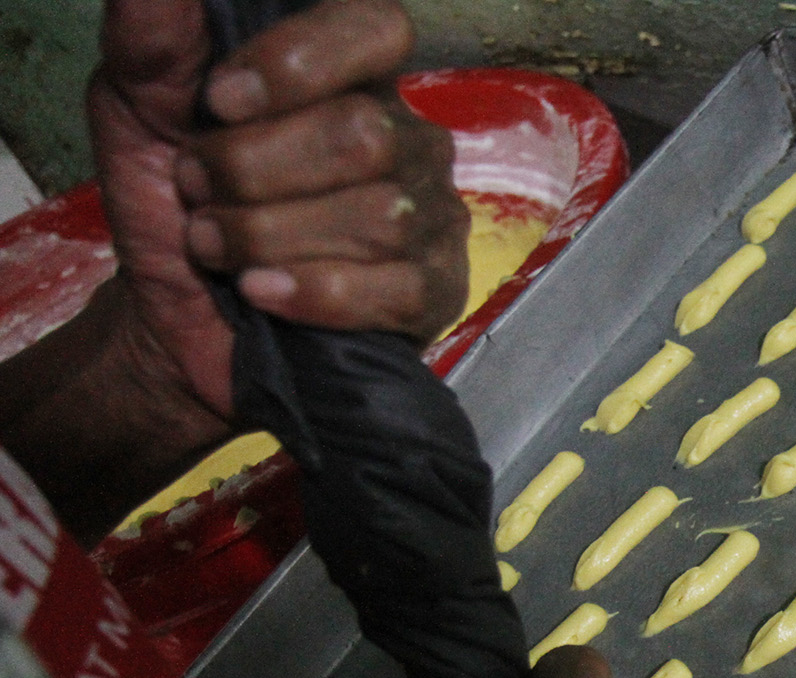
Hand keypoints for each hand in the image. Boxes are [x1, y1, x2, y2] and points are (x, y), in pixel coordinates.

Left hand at [90, 0, 467, 422]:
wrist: (172, 310)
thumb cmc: (171, 197)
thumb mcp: (140, 98)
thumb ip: (156, 32)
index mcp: (349, 76)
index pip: (377, 28)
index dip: (299, 63)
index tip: (220, 102)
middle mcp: (406, 137)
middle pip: (366, 134)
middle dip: (256, 170)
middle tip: (198, 191)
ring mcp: (430, 217)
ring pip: (378, 216)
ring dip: (268, 237)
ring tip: (216, 247)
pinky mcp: (434, 294)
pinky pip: (396, 291)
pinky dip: (313, 293)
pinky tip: (262, 292)